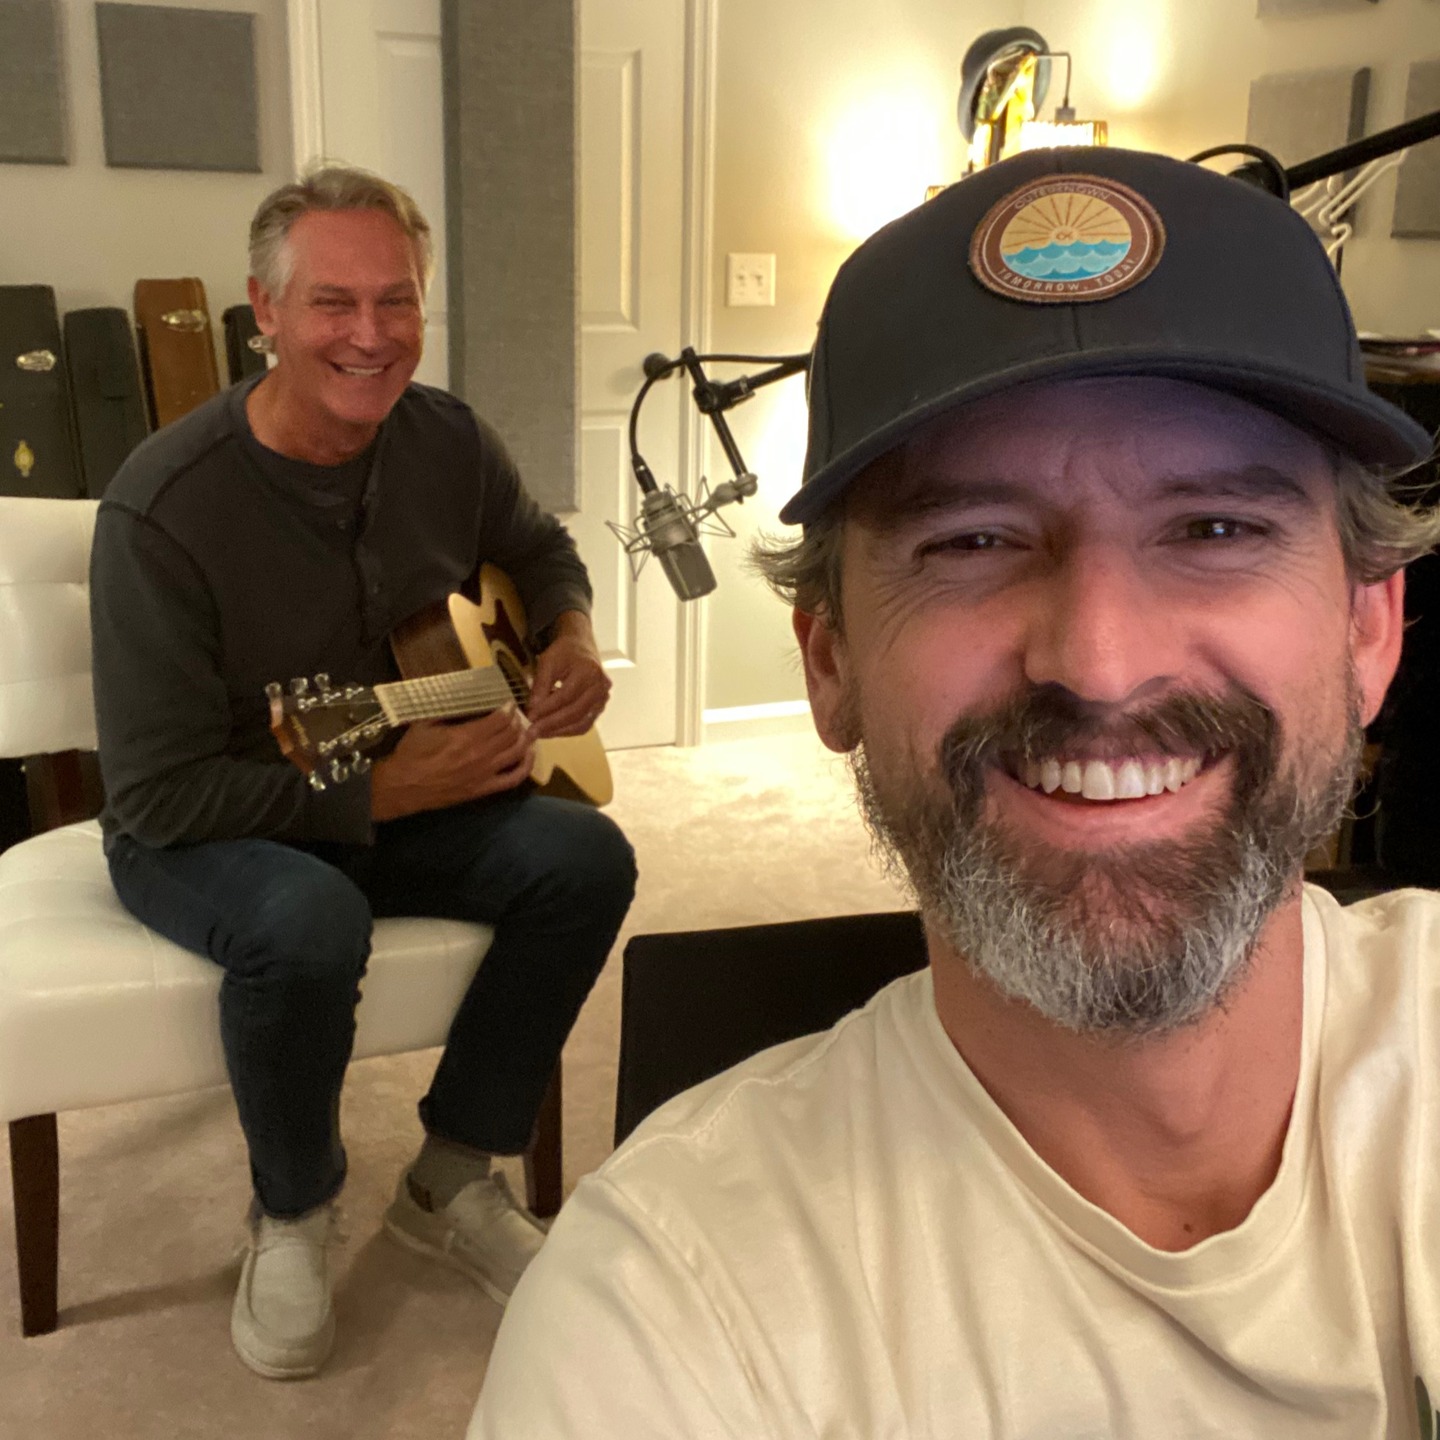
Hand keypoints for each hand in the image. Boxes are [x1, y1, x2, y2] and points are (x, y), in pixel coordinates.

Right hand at [370, 708, 534, 820]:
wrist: (402, 787)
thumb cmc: (411, 754)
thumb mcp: (424, 723)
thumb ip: (445, 710)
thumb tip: (461, 698)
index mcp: (466, 736)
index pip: (500, 719)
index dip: (508, 709)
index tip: (508, 703)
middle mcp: (480, 754)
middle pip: (511, 734)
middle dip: (518, 721)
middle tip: (517, 716)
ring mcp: (484, 773)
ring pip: (517, 753)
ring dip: (526, 739)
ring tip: (529, 730)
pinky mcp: (483, 789)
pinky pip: (513, 779)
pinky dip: (526, 766)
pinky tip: (529, 756)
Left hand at [526, 613, 610, 738]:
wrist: (582, 647)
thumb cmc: (564, 652)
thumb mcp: (547, 661)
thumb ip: (540, 684)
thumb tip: (533, 709)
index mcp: (589, 671)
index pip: (566, 696)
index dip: (547, 708)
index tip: (529, 716)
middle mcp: (601, 687)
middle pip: (575, 712)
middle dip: (551, 724)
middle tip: (532, 731)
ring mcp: (603, 698)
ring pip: (582, 722)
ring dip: (559, 731)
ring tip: (541, 733)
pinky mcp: (600, 707)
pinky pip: (585, 724)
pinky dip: (568, 731)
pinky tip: (553, 731)